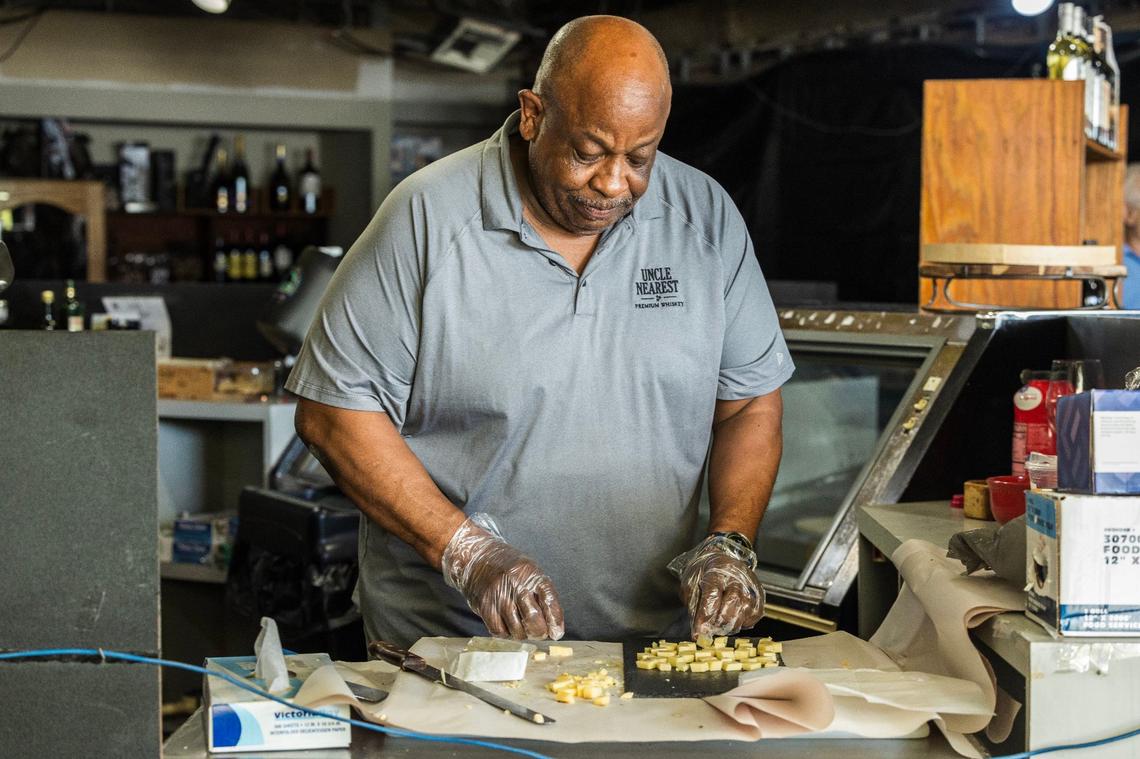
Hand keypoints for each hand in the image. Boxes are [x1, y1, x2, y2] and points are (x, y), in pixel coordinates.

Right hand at [441, 513, 564, 639]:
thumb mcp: (531, 573)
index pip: (549, 600)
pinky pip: (500, 631)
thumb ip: (543, 596)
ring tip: (521, 625)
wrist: (478, 558)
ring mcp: (499, 596)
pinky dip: (506, 633)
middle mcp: (516, 584)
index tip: (557, 633)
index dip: (555, 620)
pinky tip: (507, 624)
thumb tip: (555, 631)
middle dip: (540, 632)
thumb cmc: (510, 570)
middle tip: (539, 632)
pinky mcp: (485, 606)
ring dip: (523, 633)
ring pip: (517, 630)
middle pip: (534, 620)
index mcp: (531, 574)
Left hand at [668, 534, 764, 638]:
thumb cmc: (704, 573)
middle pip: (730, 609)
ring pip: (741, 617)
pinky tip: (731, 617)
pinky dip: (740, 624)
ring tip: (718, 622)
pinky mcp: (760, 597)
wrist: (722, 560)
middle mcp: (737, 579)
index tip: (698, 633)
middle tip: (707, 630)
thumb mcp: (691, 585)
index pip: (712, 597)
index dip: (705, 618)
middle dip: (717, 625)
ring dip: (728, 626)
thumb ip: (694, 607)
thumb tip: (698, 632)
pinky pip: (751, 620)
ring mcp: (751, 588)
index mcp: (717, 571)